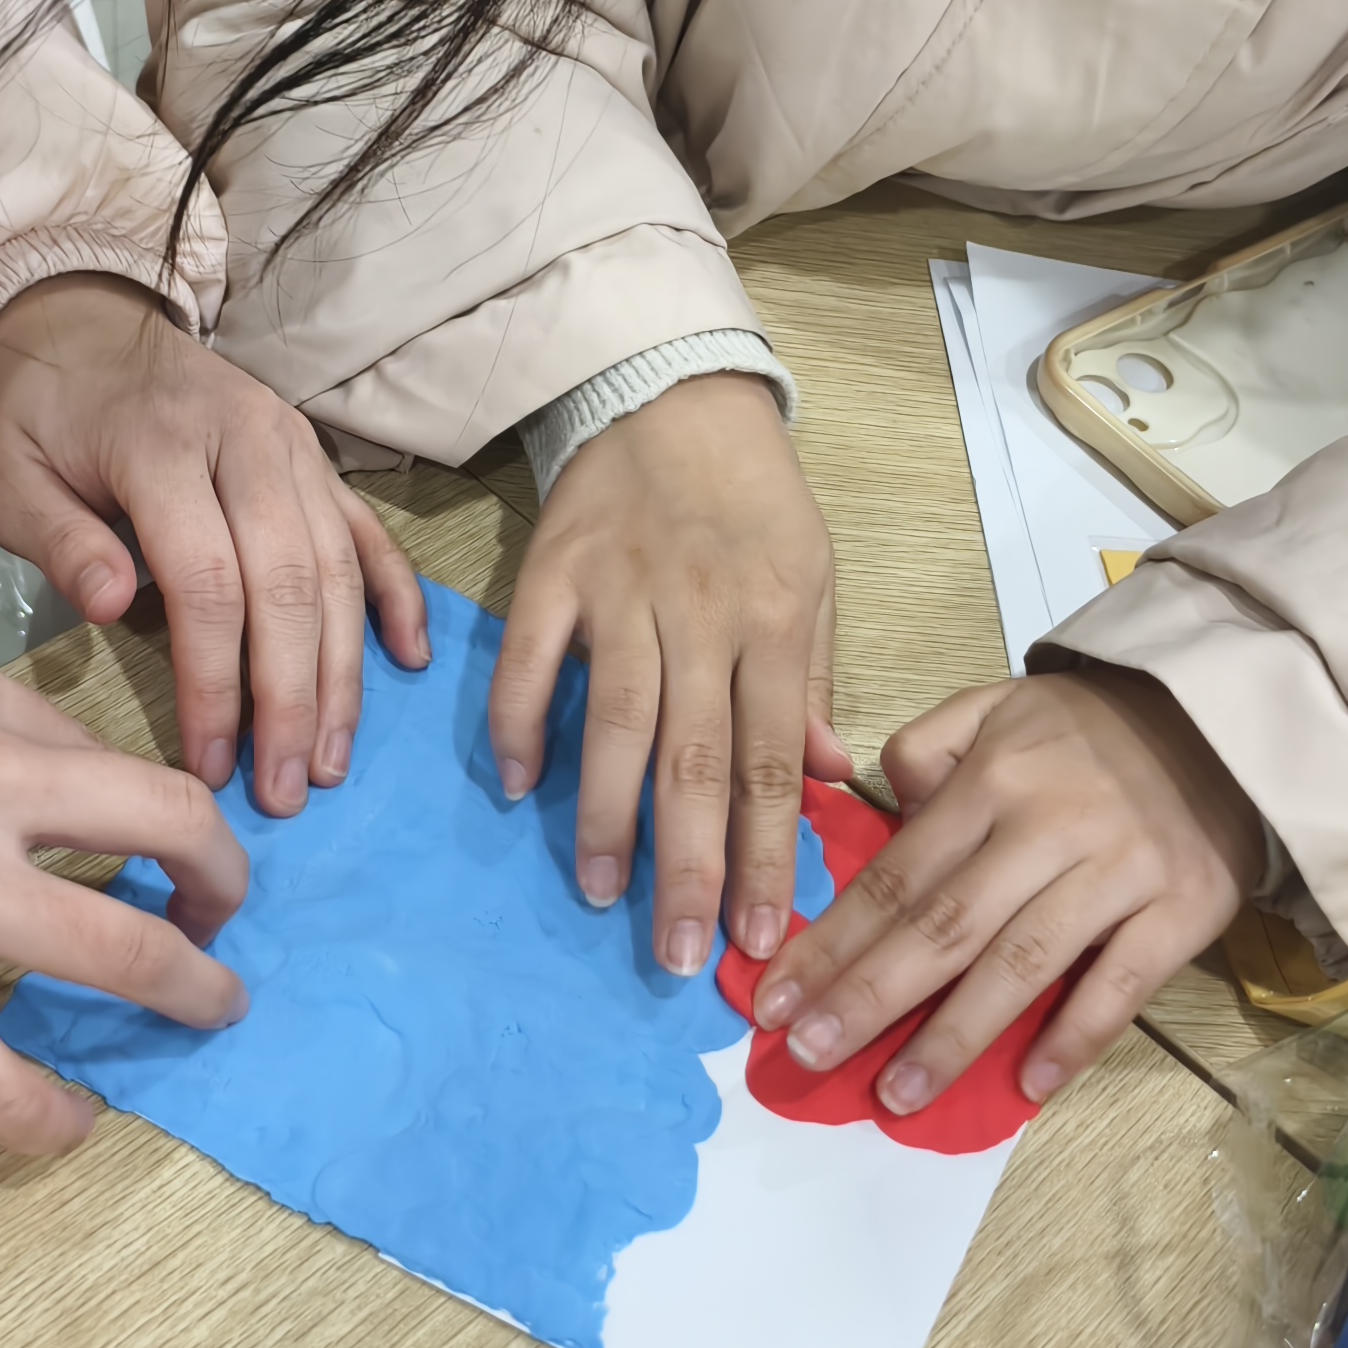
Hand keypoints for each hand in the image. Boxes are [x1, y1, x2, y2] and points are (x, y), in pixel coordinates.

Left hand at [0, 272, 430, 812]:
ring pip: (337, 568)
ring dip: (343, 672)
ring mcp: (292, 445)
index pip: (207, 582)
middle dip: (293, 699)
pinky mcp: (315, 457)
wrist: (67, 319)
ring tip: (332, 760)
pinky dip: (395, 594)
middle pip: (288, 584)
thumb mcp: (8, 476)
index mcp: (161, 445)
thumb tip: (119, 609)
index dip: (215, 684)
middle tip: (289, 791)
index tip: (209, 767)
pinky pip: (367, 530)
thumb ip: (61, 541)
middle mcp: (245, 440)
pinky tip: (407, 661)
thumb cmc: (30, 417)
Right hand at [0, 632, 247, 1150]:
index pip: (96, 749)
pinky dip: (53, 1117)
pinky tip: (72, 1123)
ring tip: (210, 1010)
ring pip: (121, 951)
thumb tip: (18, 769)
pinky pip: (3, 1081)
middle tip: (224, 918)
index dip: (138, 808)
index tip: (149, 849)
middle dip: (220, 876)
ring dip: (188, 988)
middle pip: (162, 822)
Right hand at [493, 372, 843, 977]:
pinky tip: (518, 787)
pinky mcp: (552, 571)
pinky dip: (518, 723)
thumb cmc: (753, 500)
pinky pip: (528, 660)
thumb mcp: (810, 577)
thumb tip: (829, 781)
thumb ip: (809, 680)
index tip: (763, 935)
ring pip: (614, 720)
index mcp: (772, 623)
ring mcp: (621, 593)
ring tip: (600, 894)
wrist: (673, 391)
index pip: (771, 759)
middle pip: (694, 758)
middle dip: (690, 865)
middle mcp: (700, 615)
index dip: (766, 852)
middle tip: (681, 955)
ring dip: (606, 816)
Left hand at [743, 668, 1265, 1115]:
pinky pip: (1121, 984)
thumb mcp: (998, 704)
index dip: (833, 941)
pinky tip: (1028, 1084)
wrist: (1227, 718)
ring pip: (1022, 965)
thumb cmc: (1094, 729)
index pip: (896, 874)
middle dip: (868, 997)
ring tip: (898, 1095)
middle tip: (809, 1056)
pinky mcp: (1182, 909)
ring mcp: (1118, 871)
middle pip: (944, 926)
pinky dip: (1075, 1037)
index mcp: (993, 779)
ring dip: (954, 1037)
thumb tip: (880, 815)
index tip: (776, 997)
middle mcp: (1047, 826)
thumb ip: (926, 749)